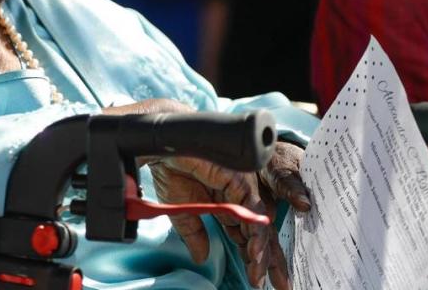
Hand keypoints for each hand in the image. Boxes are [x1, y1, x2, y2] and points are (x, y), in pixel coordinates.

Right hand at [149, 141, 310, 289]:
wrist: (162, 151)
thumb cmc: (171, 172)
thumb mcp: (182, 214)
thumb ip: (195, 235)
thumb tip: (201, 257)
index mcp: (226, 203)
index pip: (244, 234)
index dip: (250, 256)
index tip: (253, 279)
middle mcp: (238, 196)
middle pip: (257, 231)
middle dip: (264, 259)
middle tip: (265, 282)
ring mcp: (241, 187)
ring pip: (258, 223)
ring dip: (259, 250)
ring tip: (257, 271)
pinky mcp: (240, 180)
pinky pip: (252, 209)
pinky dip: (254, 231)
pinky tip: (253, 251)